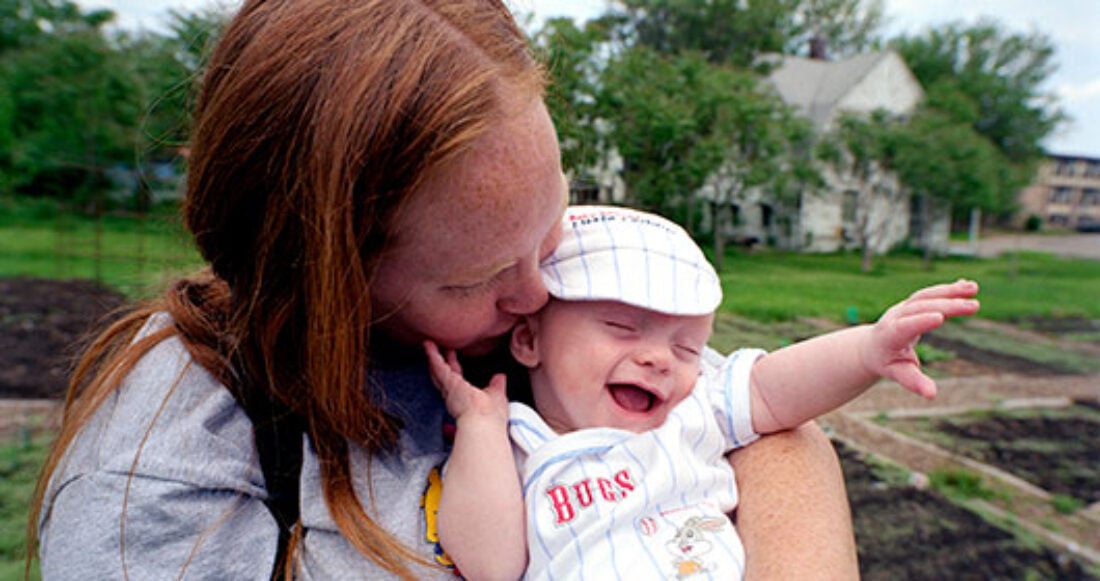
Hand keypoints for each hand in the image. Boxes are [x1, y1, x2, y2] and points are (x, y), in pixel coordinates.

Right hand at [424, 340, 509, 422]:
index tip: (452, 359)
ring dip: (434, 357)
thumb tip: (501, 376)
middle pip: (444, 376)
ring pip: (439, 370)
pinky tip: (429, 345)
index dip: (453, 370)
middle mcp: (455, 395)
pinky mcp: (449, 383)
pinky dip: (434, 355)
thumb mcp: (497, 395)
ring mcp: (450, 389)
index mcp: (465, 397)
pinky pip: (439, 367)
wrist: (484, 422)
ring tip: (429, 344)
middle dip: (440, 363)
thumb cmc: (491, 415)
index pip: (457, 381)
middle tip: (437, 349)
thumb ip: (496, 385)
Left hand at [864, 279, 979, 398]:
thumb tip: (932, 395)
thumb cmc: (887, 363)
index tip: (939, 317)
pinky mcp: (912, 303)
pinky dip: (949, 289)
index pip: (904, 326)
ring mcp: (903, 307)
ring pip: (926, 295)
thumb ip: (913, 382)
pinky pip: (930, 293)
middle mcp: (895, 317)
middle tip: (974, 306)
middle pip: (920, 308)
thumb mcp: (898, 374)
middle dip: (947, 305)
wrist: (872, 346)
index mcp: (889, 336)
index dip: (920, 321)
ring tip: (973, 288)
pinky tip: (969, 285)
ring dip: (949, 291)